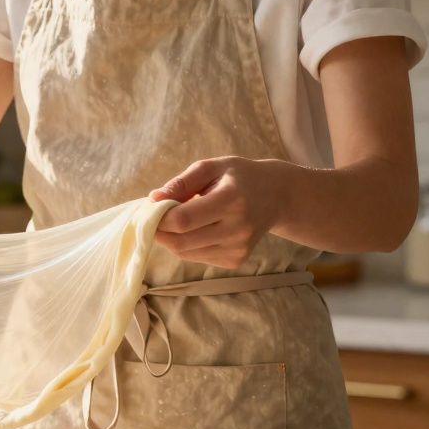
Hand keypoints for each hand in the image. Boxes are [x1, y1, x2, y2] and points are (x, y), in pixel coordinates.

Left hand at [149, 157, 290, 269]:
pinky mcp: (236, 260)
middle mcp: (238, 229)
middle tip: (155, 218)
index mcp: (232, 200)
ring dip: (171, 239)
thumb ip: (181, 182)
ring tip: (177, 220)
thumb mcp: (211, 167)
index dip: (160, 218)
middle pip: (181, 242)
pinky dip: (186, 246)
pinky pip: (197, 258)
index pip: (183, 220)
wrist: (277, 196)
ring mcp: (239, 249)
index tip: (151, 208)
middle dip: (160, 232)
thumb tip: (153, 199)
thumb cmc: (239, 177)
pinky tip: (196, 230)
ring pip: (185, 253)